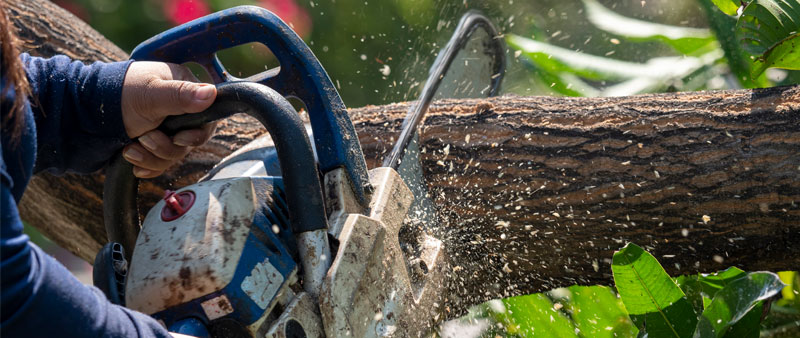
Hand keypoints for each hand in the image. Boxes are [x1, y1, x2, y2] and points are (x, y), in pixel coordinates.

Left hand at [121, 62, 216, 177]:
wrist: (78, 114)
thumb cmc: (115, 95)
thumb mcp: (151, 95)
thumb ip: (181, 95)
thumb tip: (212, 94)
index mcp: (182, 89)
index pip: (207, 118)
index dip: (197, 134)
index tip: (180, 138)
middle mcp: (177, 109)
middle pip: (190, 141)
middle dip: (167, 147)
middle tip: (146, 139)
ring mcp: (163, 128)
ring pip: (174, 155)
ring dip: (152, 157)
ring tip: (130, 149)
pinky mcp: (150, 145)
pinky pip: (160, 164)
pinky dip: (146, 165)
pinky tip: (130, 160)